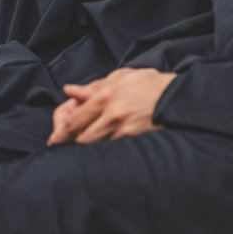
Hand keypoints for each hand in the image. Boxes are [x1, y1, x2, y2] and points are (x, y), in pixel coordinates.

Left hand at [47, 68, 175, 145]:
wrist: (179, 96)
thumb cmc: (149, 84)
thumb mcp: (121, 77)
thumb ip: (94, 86)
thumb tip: (70, 91)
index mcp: (105, 95)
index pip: (75, 119)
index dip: (61, 133)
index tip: (53, 142)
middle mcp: (112, 113)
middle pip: (82, 137)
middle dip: (71, 145)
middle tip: (65, 149)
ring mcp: (124, 128)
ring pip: (96, 146)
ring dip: (86, 151)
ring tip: (80, 154)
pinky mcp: (136, 139)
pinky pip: (113, 150)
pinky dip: (105, 153)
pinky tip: (102, 156)